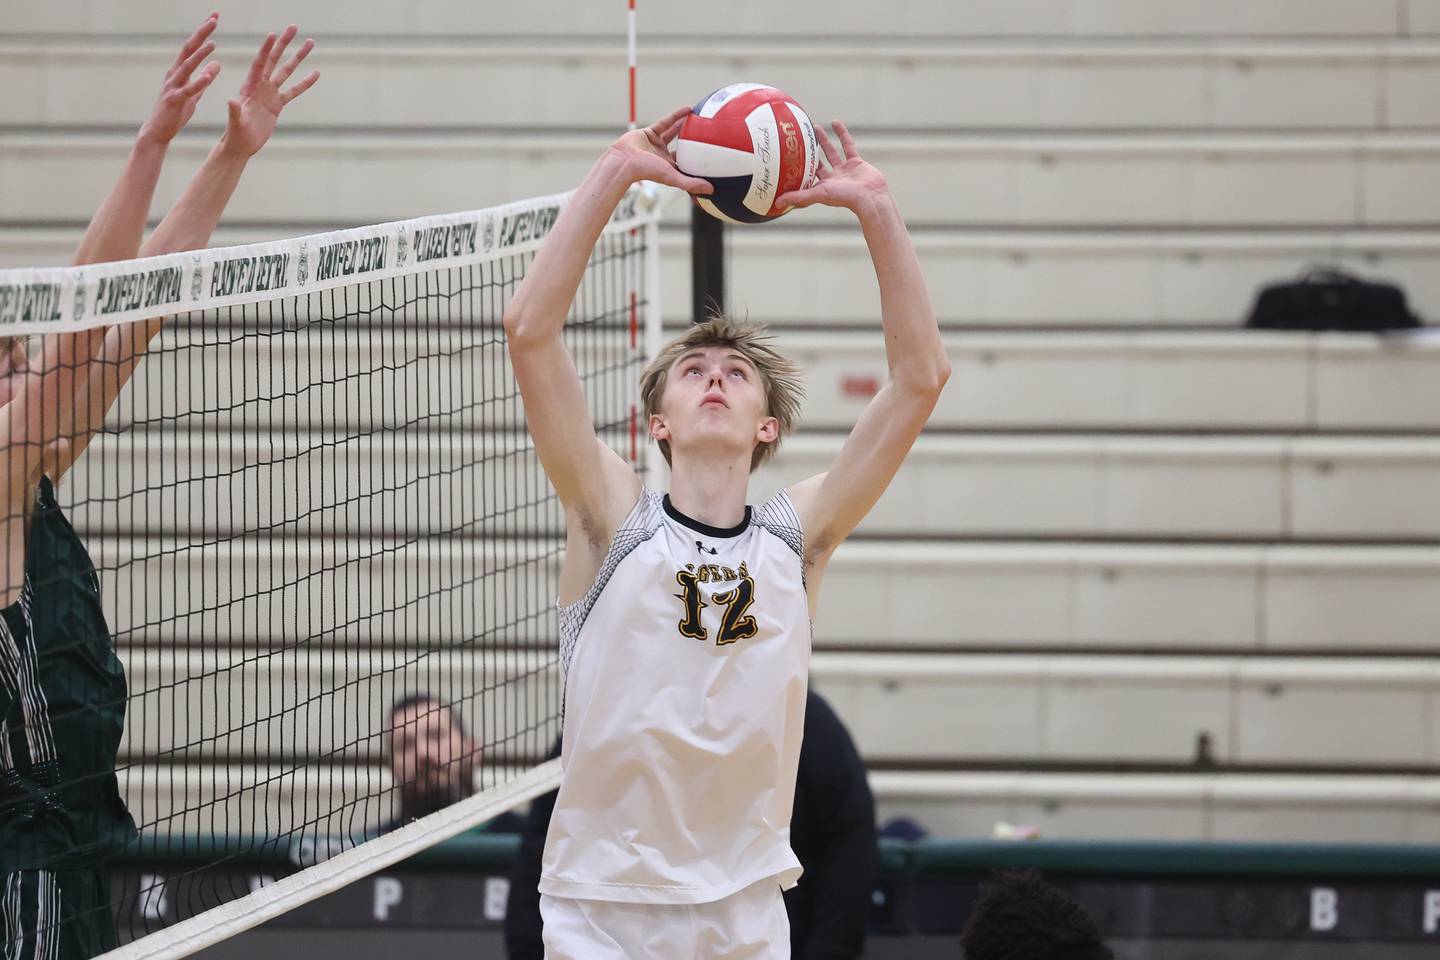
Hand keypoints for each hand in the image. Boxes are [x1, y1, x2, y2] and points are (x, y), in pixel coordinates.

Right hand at [137, 13, 221, 146]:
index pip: (192, 47)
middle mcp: (174, 74)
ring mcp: (173, 86)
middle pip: (188, 49)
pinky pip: (188, 90)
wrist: (159, 131)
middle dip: (201, 33)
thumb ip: (204, 78)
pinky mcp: (175, 100)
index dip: (203, 32)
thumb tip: (217, 63)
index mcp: (179, 71)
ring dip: (200, 54)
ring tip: (213, 43)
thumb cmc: (175, 112)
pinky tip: (209, 75)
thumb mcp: (194, 93)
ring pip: (187, 67)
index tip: (214, 18)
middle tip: (214, 19)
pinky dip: (199, 82)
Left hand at [219, 25, 319, 158]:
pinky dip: (305, 82)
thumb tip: (231, 100)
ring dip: (298, 57)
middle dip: (284, 43)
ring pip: (286, 71)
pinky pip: (294, 91)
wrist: (241, 145)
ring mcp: (270, 94)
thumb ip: (234, 110)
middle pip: (275, 60)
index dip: (266, 49)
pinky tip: (315, 73)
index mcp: (250, 87)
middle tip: (293, 28)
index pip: (260, 64)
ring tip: (309, 43)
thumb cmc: (235, 134)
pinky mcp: (277, 105)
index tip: (274, 35)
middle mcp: (261, 86)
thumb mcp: (235, 122)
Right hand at [610, 106, 712, 194]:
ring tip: (699, 118)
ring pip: (674, 133)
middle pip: (682, 149)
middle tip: (707, 135)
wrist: (624, 161)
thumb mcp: (673, 177)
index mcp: (669, 168)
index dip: (698, 163)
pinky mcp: (649, 132)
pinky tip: (688, 108)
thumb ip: (691, 184)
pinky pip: (666, 122)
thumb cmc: (646, 171)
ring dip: (685, 126)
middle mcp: (663, 157)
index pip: (686, 166)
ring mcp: (655, 144)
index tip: (712, 158)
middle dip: (693, 143)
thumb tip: (712, 191)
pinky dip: (677, 115)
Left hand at [775, 120, 888, 213]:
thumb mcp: (818, 194)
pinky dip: (842, 133)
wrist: (870, 196)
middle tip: (799, 139)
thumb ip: (799, 197)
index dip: (797, 168)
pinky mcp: (856, 162)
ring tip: (815, 127)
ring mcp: (845, 170)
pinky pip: (847, 145)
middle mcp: (832, 179)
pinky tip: (835, 122)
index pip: (806, 177)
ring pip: (831, 152)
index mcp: (822, 187)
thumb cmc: (845, 198)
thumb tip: (777, 203)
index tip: (787, 158)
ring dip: (824, 140)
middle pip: (817, 163)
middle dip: (808, 152)